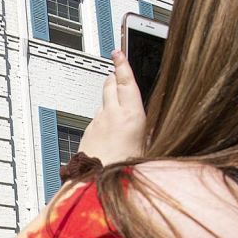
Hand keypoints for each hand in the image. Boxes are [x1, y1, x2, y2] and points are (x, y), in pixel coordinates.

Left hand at [78, 50, 146, 166]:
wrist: (97, 185)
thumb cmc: (124, 171)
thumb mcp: (148, 150)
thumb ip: (147, 134)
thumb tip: (150, 128)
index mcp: (131, 116)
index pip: (126, 82)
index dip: (123, 64)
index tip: (119, 52)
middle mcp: (111, 115)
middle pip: (110, 85)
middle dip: (115, 77)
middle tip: (118, 73)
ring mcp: (97, 123)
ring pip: (103, 103)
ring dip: (109, 102)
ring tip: (117, 111)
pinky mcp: (87, 133)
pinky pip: (96, 120)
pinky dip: (103, 121)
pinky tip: (109, 133)